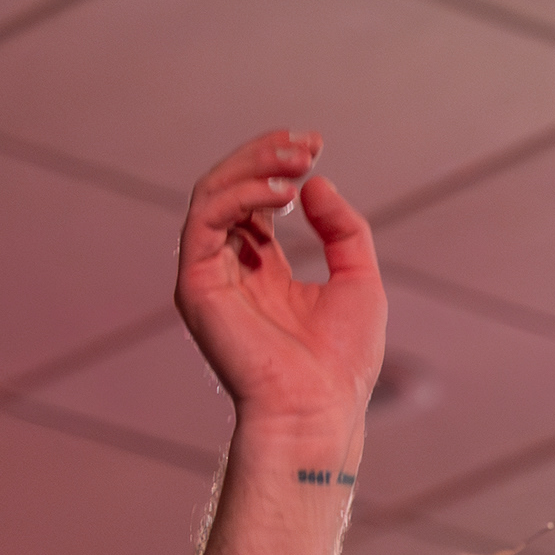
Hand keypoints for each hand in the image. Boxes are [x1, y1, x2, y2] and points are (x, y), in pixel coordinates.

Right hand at [173, 131, 385, 429]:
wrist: (319, 409)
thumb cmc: (341, 361)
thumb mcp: (358, 280)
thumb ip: (341, 228)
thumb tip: (314, 181)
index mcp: (262, 270)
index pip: (257, 200)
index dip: (281, 166)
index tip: (315, 145)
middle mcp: (230, 269)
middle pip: (231, 189)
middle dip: (266, 158)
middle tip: (305, 145)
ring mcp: (209, 275)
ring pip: (213, 195)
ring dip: (254, 168)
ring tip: (296, 163)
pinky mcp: (196, 284)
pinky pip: (206, 220)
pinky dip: (241, 196)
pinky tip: (282, 193)